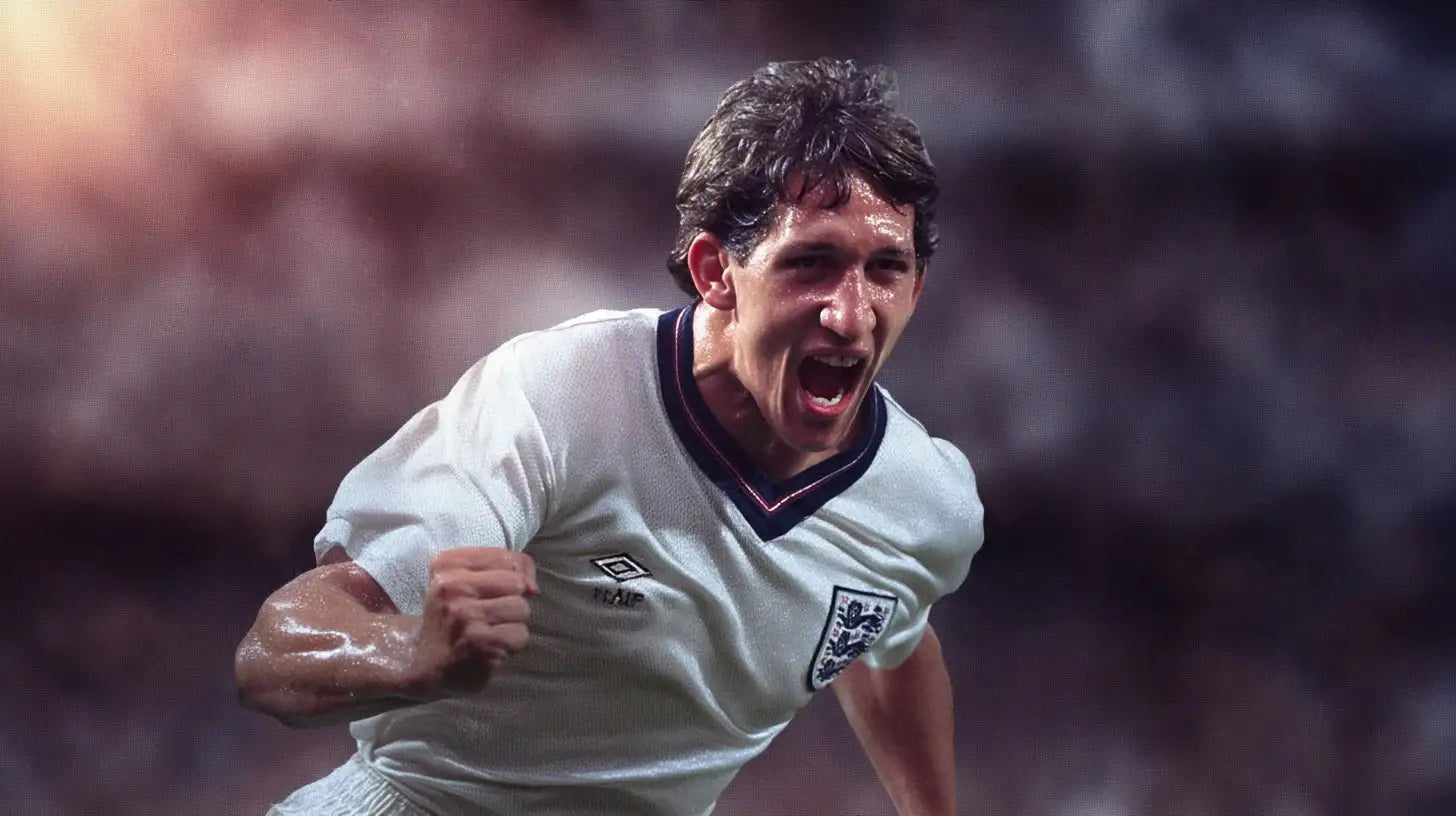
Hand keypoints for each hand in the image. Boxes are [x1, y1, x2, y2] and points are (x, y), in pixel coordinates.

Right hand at [407, 547, 537, 698]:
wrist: (423, 659)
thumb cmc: (453, 613)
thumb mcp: (466, 578)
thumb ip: (508, 568)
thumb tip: (533, 587)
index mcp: (447, 564)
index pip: (506, 557)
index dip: (514, 575)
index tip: (496, 591)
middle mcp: (452, 586)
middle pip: (516, 583)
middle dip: (511, 600)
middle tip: (487, 614)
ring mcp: (465, 615)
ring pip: (521, 608)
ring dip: (512, 623)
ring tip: (489, 630)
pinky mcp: (478, 643)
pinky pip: (520, 634)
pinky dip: (511, 644)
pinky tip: (491, 646)